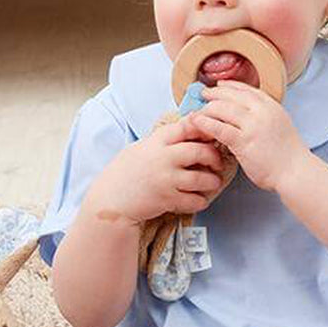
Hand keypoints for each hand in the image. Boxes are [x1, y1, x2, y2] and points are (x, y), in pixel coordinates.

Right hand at [84, 117, 226, 225]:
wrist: (110, 200)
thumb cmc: (127, 172)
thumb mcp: (142, 147)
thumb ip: (165, 139)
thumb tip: (192, 125)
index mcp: (157, 141)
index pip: (187, 127)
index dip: (204, 129)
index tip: (211, 136)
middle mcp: (163, 158)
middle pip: (201, 152)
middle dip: (215, 158)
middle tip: (217, 163)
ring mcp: (166, 180)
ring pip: (203, 179)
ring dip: (212, 182)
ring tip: (212, 182)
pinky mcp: (167, 200)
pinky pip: (195, 201)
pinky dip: (201, 201)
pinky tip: (198, 199)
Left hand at [188, 80, 309, 192]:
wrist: (295, 172)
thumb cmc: (288, 155)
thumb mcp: (280, 125)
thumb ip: (264, 117)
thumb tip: (247, 115)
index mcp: (272, 106)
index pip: (247, 89)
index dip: (230, 86)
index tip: (219, 84)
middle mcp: (262, 112)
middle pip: (231, 95)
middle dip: (214, 93)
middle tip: (202, 94)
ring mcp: (253, 126)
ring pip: (222, 109)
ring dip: (207, 108)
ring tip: (196, 110)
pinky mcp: (243, 141)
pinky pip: (219, 128)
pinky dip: (205, 123)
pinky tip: (196, 122)